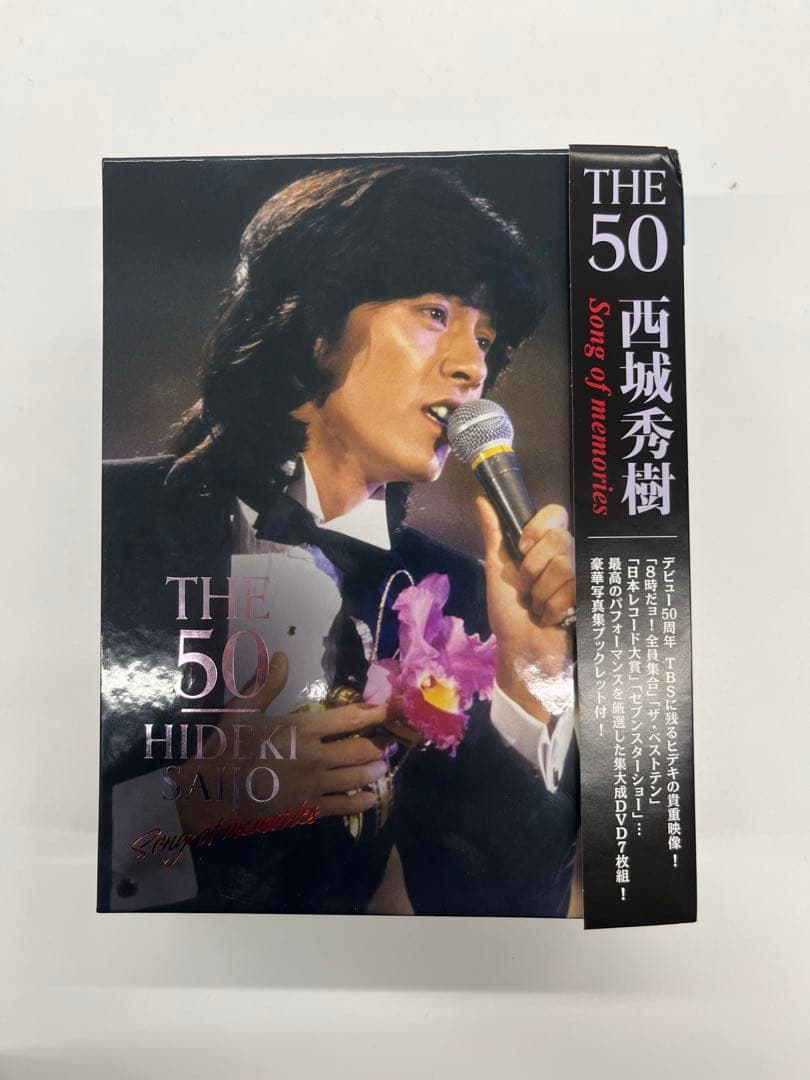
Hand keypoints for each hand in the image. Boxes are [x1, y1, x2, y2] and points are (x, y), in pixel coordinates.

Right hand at [176, 652, 389, 833]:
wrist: (208, 794)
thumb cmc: (225, 749)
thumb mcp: (241, 711)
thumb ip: (266, 684)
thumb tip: (281, 656)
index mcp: (301, 729)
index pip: (349, 719)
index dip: (375, 712)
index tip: (392, 708)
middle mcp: (314, 756)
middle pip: (361, 749)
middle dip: (380, 744)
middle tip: (391, 741)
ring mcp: (314, 785)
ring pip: (357, 777)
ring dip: (375, 770)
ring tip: (383, 766)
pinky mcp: (308, 810)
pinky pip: (344, 806)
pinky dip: (362, 800)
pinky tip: (370, 797)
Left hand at [477, 497, 574, 722]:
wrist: (522, 650)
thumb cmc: (509, 613)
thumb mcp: (497, 571)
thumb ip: (495, 535)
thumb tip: (483, 500)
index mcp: (544, 547)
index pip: (556, 514)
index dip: (539, 529)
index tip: (523, 549)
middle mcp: (566, 556)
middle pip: (560, 539)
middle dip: (533, 569)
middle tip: (527, 589)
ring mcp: (581, 576)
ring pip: (565, 565)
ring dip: (542, 593)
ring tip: (538, 607)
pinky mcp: (590, 597)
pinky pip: (573, 589)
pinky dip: (553, 608)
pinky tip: (552, 618)